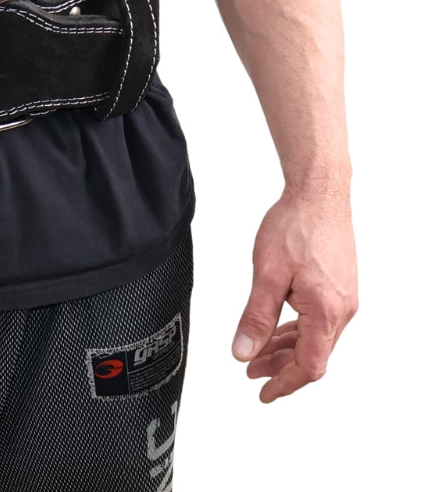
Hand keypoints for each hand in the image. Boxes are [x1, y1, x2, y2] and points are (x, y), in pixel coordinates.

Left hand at [231, 191, 357, 402]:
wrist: (318, 194)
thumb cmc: (296, 227)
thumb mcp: (267, 274)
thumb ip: (256, 316)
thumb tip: (243, 351)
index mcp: (326, 312)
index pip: (309, 365)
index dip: (285, 383)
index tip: (263, 392)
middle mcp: (341, 310)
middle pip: (313, 354)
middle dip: (280, 367)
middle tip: (252, 373)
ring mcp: (342, 298)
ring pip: (315, 337)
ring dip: (286, 348)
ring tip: (257, 354)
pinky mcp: (338, 286)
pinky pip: (318, 319)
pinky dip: (296, 329)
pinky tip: (277, 328)